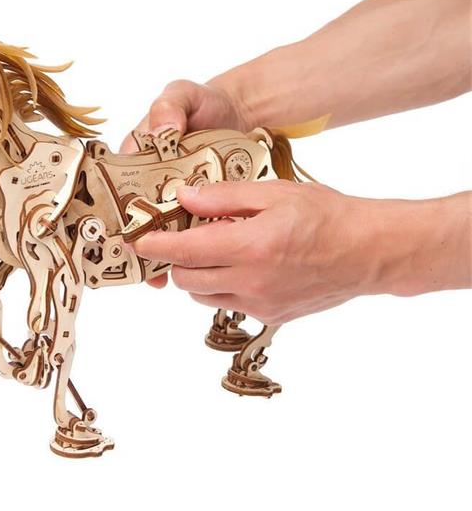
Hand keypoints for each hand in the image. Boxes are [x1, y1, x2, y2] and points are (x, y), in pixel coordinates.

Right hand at [121, 79, 252, 287]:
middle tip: (140, 262)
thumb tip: (163, 131)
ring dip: (159, 252)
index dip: (112, 210)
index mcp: (137, 157)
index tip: (117, 229)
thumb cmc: (204, 104)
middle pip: (134, 216)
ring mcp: (174, 198)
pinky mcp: (198, 209)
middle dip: (136, 241)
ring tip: (160, 275)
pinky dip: (190, 248)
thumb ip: (170, 106)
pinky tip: (192, 266)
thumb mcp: (185, 95)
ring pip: (161, 230)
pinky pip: (190, 231)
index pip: (114, 185)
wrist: (242, 116)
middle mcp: (150, 182)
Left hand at [127, 180, 398, 323]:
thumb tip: (184, 197)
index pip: (184, 252)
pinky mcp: (271, 316)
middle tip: (184, 239)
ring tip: (218, 251)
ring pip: (204, 297)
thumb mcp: (273, 193)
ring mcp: (260, 304)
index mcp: (249, 247)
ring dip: (199, 275)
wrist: (369, 252)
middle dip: (177, 260)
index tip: (142, 241)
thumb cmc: (326, 215)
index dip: (156, 246)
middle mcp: (250, 283)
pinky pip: (229, 305)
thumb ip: (223, 197)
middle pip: (186, 280)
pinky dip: (223, 288)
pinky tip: (242, 266)